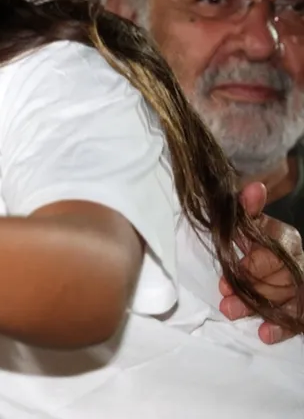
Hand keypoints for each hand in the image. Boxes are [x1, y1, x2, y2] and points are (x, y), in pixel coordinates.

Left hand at [218, 182, 303, 343]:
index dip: (255, 261)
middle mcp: (297, 261)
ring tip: (230, 310)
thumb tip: (254, 188)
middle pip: (280, 275)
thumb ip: (247, 210)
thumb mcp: (251, 227)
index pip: (275, 248)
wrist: (278, 267)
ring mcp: (301, 285)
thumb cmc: (257, 245)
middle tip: (225, 293)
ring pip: (285, 297)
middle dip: (251, 284)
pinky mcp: (301, 308)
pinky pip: (298, 319)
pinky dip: (282, 328)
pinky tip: (264, 334)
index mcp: (285, 239)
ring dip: (257, 305)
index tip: (237, 268)